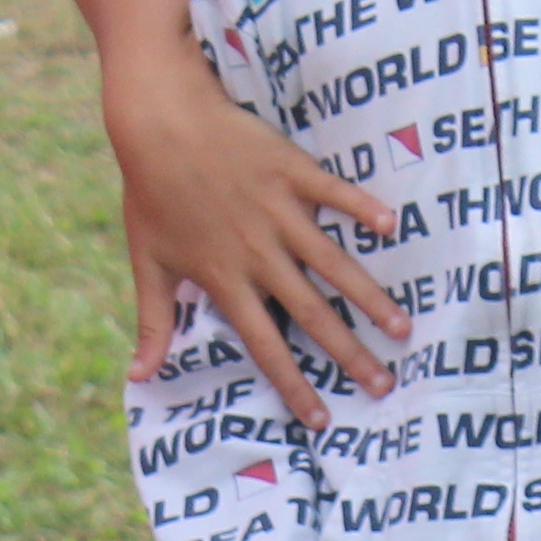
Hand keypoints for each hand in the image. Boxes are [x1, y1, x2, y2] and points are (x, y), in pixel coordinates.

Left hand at [115, 66, 406, 422]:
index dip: (293, 385)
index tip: (320, 419)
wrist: (158, 121)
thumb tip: (139, 376)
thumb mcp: (146, 261)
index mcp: (225, 278)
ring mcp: (277, 211)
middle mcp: (257, 252)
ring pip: (332, 263)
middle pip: (311, 313)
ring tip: (401, 327)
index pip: (265, 345)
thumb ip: (152, 322)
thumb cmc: (149, 192)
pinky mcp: (290, 171)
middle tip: (383, 384)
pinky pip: (333, 193)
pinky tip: (391, 225)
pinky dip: (361, 208)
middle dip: (349, 353)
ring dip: (368, 297)